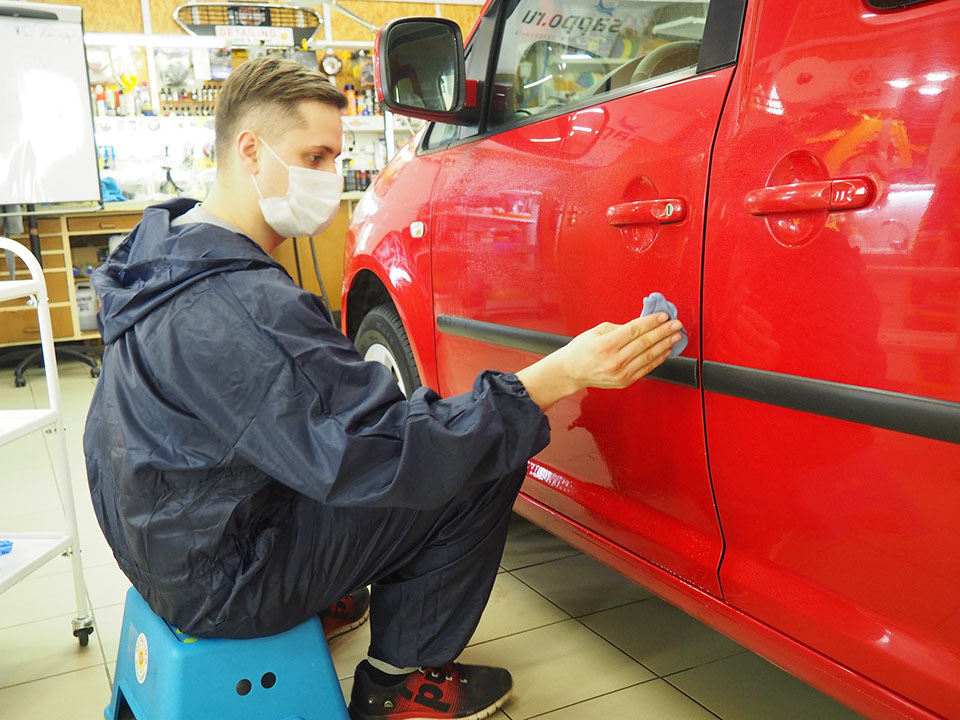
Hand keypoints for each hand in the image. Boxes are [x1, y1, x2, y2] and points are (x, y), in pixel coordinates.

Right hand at [557, 314, 682, 390]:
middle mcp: (614, 360)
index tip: (663, 316)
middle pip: (645, 343)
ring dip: (665, 345)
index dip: (652, 322)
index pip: (635, 330)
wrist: (571, 372)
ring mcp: (621, 373)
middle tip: (675, 324)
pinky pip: (646, 369)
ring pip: (649, 356)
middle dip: (663, 331)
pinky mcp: (625, 381)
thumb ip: (619, 328)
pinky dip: (658, 359)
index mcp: (606, 345)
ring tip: (675, 336)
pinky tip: (666, 351)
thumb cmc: (581, 350)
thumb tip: (641, 325)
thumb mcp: (596, 331)